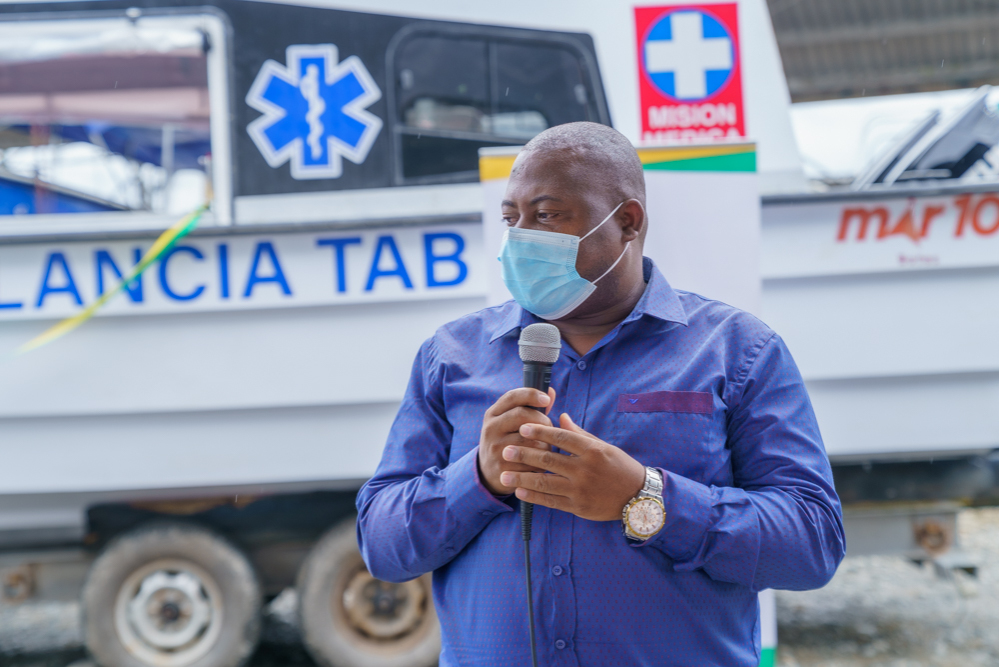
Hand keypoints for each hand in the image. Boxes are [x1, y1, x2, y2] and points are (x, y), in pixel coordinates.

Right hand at [477, 387, 556, 494]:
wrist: (488, 472)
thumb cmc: (506, 440)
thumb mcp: (510, 422)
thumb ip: (531, 408)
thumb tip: (551, 392)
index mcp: (492, 414)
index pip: (512, 397)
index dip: (531, 394)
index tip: (546, 399)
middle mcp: (491, 429)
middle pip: (521, 415)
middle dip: (542, 419)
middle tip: (549, 427)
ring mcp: (495, 448)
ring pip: (530, 439)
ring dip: (545, 442)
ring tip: (546, 446)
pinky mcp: (503, 467)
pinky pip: (531, 461)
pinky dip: (541, 461)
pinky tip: (541, 462)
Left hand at [499, 413, 646, 520]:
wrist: (638, 497)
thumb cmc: (620, 468)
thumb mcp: (604, 447)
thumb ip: (580, 434)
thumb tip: (561, 416)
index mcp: (592, 450)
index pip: (561, 437)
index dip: (540, 431)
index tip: (522, 427)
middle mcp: (585, 469)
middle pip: (548, 459)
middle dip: (524, 454)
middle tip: (505, 450)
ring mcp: (580, 489)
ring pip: (545, 481)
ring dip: (522, 477)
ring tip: (504, 474)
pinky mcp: (578, 507)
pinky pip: (551, 501)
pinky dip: (534, 496)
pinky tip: (520, 491)